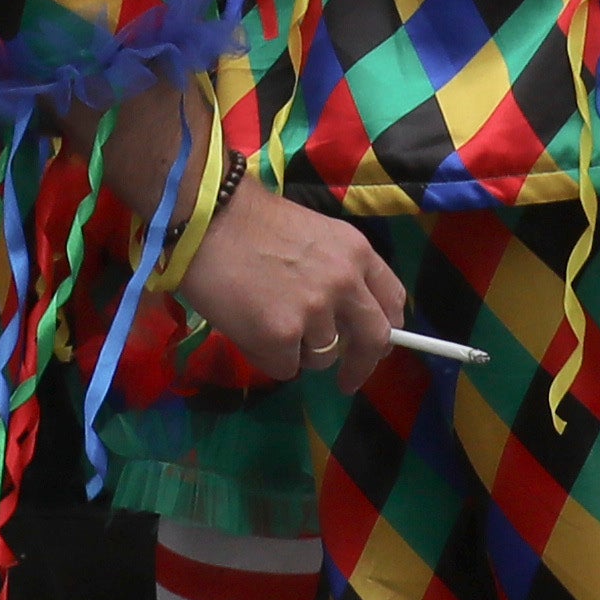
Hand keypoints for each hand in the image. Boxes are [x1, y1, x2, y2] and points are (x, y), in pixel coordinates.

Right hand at [169, 192, 407, 385]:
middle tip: (347, 380)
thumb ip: (337, 273)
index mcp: (356, 252)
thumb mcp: (315, 237)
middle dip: (362, 366)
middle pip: (375, 340)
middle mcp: (345, 283)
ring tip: (267, 321)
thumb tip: (343, 320)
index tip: (376, 346)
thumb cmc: (252, 223)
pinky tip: (249, 329)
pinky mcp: (282, 337)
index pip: (393, 301)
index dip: (386, 329)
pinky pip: (286, 368)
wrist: (206, 219)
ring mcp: (315, 312)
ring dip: (300, 351)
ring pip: (323, 358)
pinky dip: (268, 358)